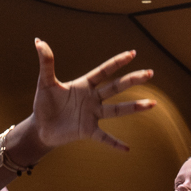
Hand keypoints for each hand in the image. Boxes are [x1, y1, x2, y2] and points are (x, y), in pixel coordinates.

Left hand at [25, 38, 156, 154]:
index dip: (117, 62)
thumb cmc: (44, 104)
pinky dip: (114, 143)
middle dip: (132, 80)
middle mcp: (92, 99)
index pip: (104, 71)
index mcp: (84, 85)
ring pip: (116, 110)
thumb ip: (46, 62)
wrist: (40, 128)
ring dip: (134, 107)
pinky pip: (104, 137)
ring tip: (152, 104)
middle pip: (116, 87)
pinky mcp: (87, 131)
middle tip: (150, 73)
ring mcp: (92, 115)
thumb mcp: (45, 83)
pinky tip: (127, 149)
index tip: (132, 53)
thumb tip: (38, 41)